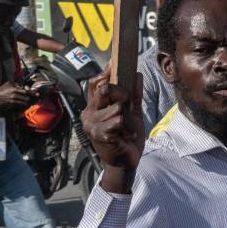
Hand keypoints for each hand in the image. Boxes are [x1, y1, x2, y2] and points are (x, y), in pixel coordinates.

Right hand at [0, 82, 37, 111]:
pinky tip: (24, 104)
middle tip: (36, 99)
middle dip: (31, 98)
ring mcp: (13, 100)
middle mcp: (15, 94)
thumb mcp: (8, 84)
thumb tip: (22, 86)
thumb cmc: (1, 90)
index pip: (26, 91)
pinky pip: (19, 104)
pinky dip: (23, 104)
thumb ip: (16, 84)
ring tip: (31, 102)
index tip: (37, 94)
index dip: (32, 92)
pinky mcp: (11, 104)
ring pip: (24, 102)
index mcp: (14, 88)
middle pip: (26, 97)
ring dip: (28, 102)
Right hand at [83, 71, 143, 189]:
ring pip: (117, 107)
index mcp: (94, 106)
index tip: (113, 64)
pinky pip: (118, 120)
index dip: (104, 73)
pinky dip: (127, 128)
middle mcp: (89, 113)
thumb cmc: (126, 137)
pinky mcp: (99, 134)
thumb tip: (137, 74)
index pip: (95, 83)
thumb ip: (135, 94)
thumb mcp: (133, 113)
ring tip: (125, 130)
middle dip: (122, 96)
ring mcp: (92, 124)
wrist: (126, 162)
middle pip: (106, 89)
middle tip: (126, 110)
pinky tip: (125, 137)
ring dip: (127, 119)